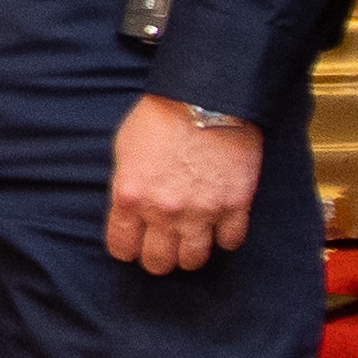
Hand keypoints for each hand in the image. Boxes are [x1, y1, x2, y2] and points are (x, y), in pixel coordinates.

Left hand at [103, 99, 264, 277]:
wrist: (206, 94)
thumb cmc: (161, 114)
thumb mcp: (124, 148)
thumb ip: (126, 185)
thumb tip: (129, 209)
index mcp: (130, 197)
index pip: (122, 248)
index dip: (128, 247)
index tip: (135, 242)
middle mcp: (164, 212)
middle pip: (158, 262)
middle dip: (158, 256)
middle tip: (164, 244)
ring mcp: (201, 212)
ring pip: (193, 260)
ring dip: (190, 253)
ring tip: (192, 238)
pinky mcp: (234, 206)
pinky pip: (230, 242)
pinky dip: (225, 237)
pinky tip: (220, 225)